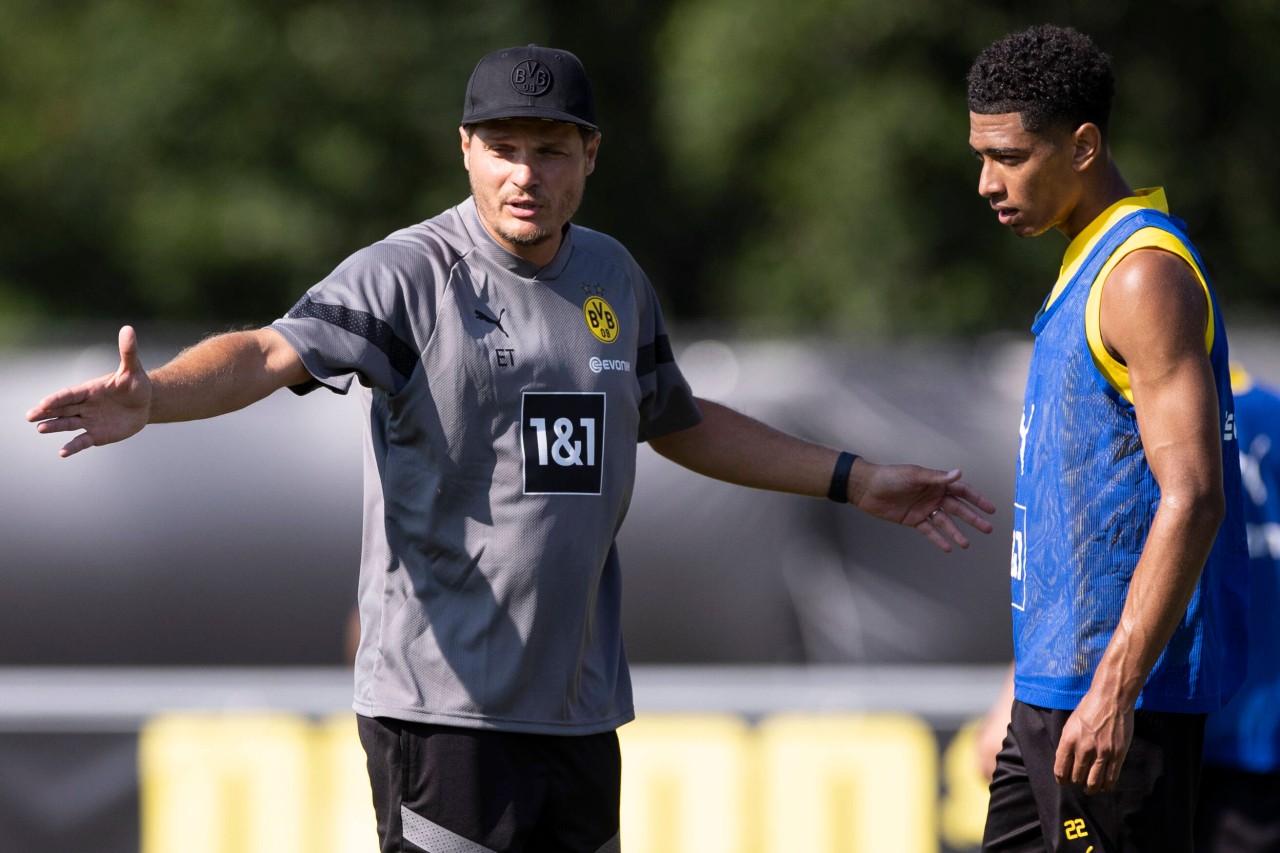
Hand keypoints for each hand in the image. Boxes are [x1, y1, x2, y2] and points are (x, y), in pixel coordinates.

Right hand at [26, 325, 152, 456]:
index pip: (70, 394)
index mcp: (89, 390)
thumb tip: (128, 328)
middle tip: (30, 416)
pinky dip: (73, 446)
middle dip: (46, 412)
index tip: (44, 403)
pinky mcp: (97, 434)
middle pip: (62, 409)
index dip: (57, 399)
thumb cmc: (136, 384)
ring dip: (55, 427)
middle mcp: (84, 406)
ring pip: (68, 424)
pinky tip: (63, 452)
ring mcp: (89, 420)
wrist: (146, 403)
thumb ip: (128, 351)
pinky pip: (82, 441)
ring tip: (41, 429)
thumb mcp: (133, 369)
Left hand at [852, 464, 996, 551]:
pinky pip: (929, 531)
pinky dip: (938, 539)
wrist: (867, 488)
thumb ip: (937, 477)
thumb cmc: (890, 476)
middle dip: (973, 518)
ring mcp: (924, 509)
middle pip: (958, 509)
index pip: (962, 491)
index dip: (977, 499)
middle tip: (987, 529)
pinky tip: (948, 547)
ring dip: (956, 532)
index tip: (991, 509)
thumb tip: (959, 473)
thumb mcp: (914, 475)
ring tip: (966, 544)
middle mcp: (933, 496)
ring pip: (945, 522)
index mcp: (936, 483)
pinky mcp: (913, 520)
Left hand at [1053, 689, 1133, 794]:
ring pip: (1094, 782)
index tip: (1064, 782)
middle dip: (1076, 783)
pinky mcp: (1118, 755)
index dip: (1061, 779)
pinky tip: (1103, 786)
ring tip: (1090, 789)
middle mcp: (1084, 749)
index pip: (1061, 769)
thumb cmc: (1089, 708)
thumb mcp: (1070, 724)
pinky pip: (1111, 778)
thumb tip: (1065, 763)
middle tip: (1078, 783)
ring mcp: (1102, 753)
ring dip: (1090, 789)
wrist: (1111, 699)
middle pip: (1077, 777)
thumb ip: (1067, 744)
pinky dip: (1106, 785)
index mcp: (1069, 740)